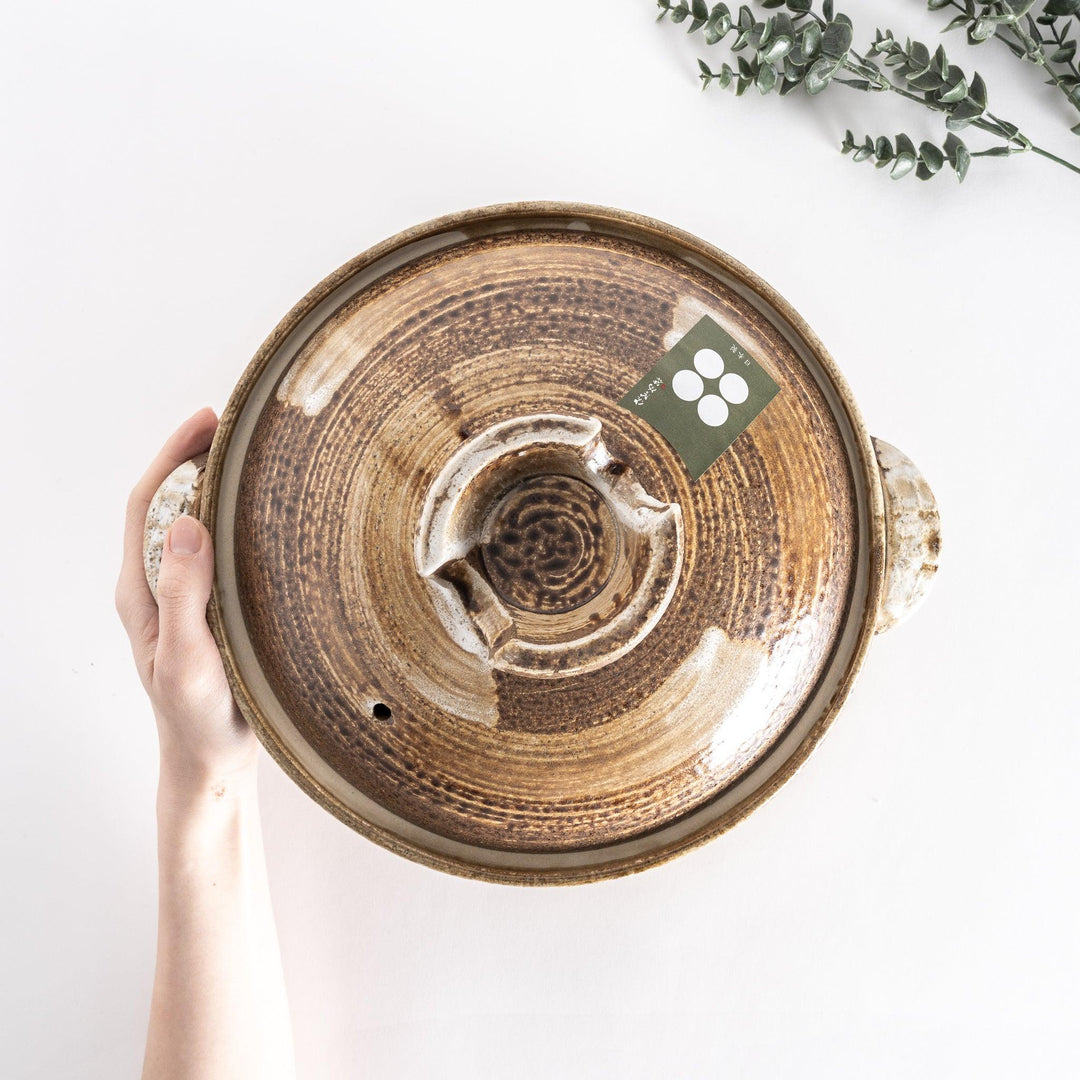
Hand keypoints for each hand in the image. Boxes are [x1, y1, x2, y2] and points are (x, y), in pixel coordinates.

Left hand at [116, 408, 256, 785]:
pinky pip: (217, 552)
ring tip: (249, 457)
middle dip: (193, 457)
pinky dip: (235, 520)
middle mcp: (158, 587)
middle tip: (234, 425)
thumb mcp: (188, 659)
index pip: (147, 505)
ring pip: (192, 526)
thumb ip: (184, 594)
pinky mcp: (211, 611)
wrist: (211, 762)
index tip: (208, 422)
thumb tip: (185, 522)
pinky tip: (265, 518)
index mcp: (142, 592)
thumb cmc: (197, 719)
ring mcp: (184, 599)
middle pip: (167, 504)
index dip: (174, 456)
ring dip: (214, 485)